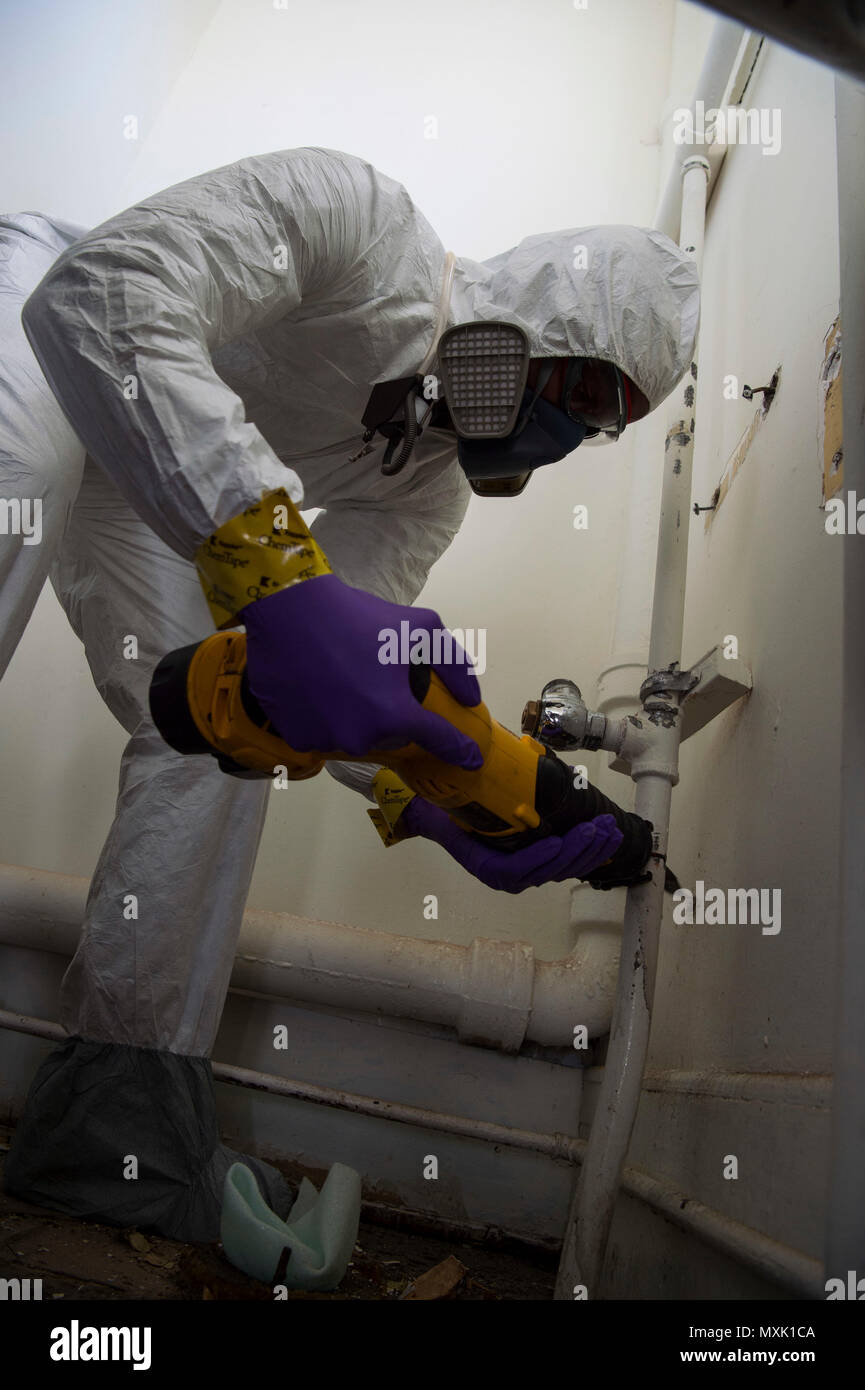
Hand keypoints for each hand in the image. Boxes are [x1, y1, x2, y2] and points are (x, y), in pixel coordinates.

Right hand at [241, 574, 481, 766]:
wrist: (288, 611)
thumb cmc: (357, 617)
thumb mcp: (420, 627)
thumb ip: (454, 664)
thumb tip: (470, 698)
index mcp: (393, 713)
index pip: (437, 740)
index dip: (459, 749)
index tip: (471, 758)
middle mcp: (360, 736)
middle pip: (391, 737)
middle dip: (391, 715)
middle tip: (375, 680)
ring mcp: (325, 740)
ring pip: (356, 737)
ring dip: (357, 718)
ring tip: (343, 681)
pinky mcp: (296, 737)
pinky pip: (324, 736)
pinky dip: (326, 719)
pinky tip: (319, 690)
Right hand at [401, 800, 623, 892]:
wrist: (445, 820)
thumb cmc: (450, 812)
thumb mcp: (451, 806)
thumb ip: (463, 801)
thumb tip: (474, 775)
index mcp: (487, 866)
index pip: (516, 870)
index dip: (538, 858)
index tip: (555, 840)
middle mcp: (508, 876)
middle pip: (549, 870)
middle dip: (577, 848)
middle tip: (597, 826)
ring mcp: (527, 871)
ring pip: (564, 869)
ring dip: (591, 850)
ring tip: (610, 829)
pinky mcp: (541, 863)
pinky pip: (569, 863)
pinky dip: (590, 852)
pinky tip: (609, 841)